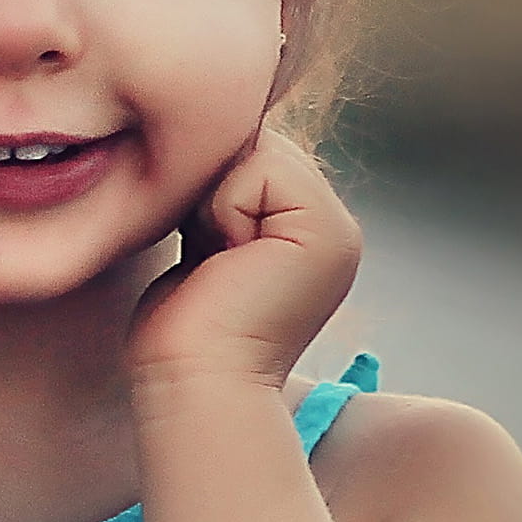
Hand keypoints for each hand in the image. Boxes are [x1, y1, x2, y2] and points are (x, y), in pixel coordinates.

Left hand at [127, 127, 358, 400]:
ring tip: (218, 258)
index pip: (253, 156)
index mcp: (310, 231)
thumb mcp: (209, 240)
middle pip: (258, 144)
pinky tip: (226, 259)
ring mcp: (338, 231)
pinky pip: (260, 167)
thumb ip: (227, 192)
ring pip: (258, 150)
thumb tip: (212, 140)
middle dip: (214, 188)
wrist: (192, 381)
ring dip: (216, 198)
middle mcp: (334, 228)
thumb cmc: (184, 328)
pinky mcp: (327, 233)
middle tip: (209, 257)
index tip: (203, 252)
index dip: (211, 187)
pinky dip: (224, 207)